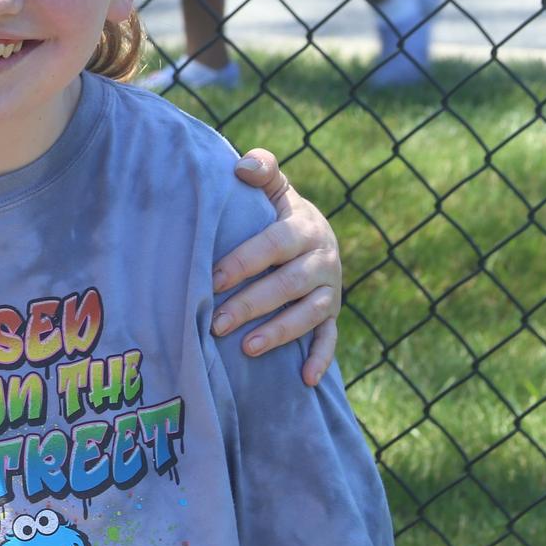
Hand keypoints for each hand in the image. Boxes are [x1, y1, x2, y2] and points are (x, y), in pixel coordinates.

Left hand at [218, 147, 342, 385]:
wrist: (315, 235)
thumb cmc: (278, 213)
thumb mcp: (275, 189)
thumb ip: (263, 171)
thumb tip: (242, 166)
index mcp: (306, 227)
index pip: (275, 245)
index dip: (245, 261)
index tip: (213, 279)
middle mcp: (324, 259)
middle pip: (289, 285)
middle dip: (252, 304)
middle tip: (217, 323)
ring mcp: (331, 290)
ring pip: (310, 315)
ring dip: (280, 333)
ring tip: (247, 349)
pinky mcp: (333, 315)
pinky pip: (330, 340)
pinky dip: (321, 360)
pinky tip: (305, 380)